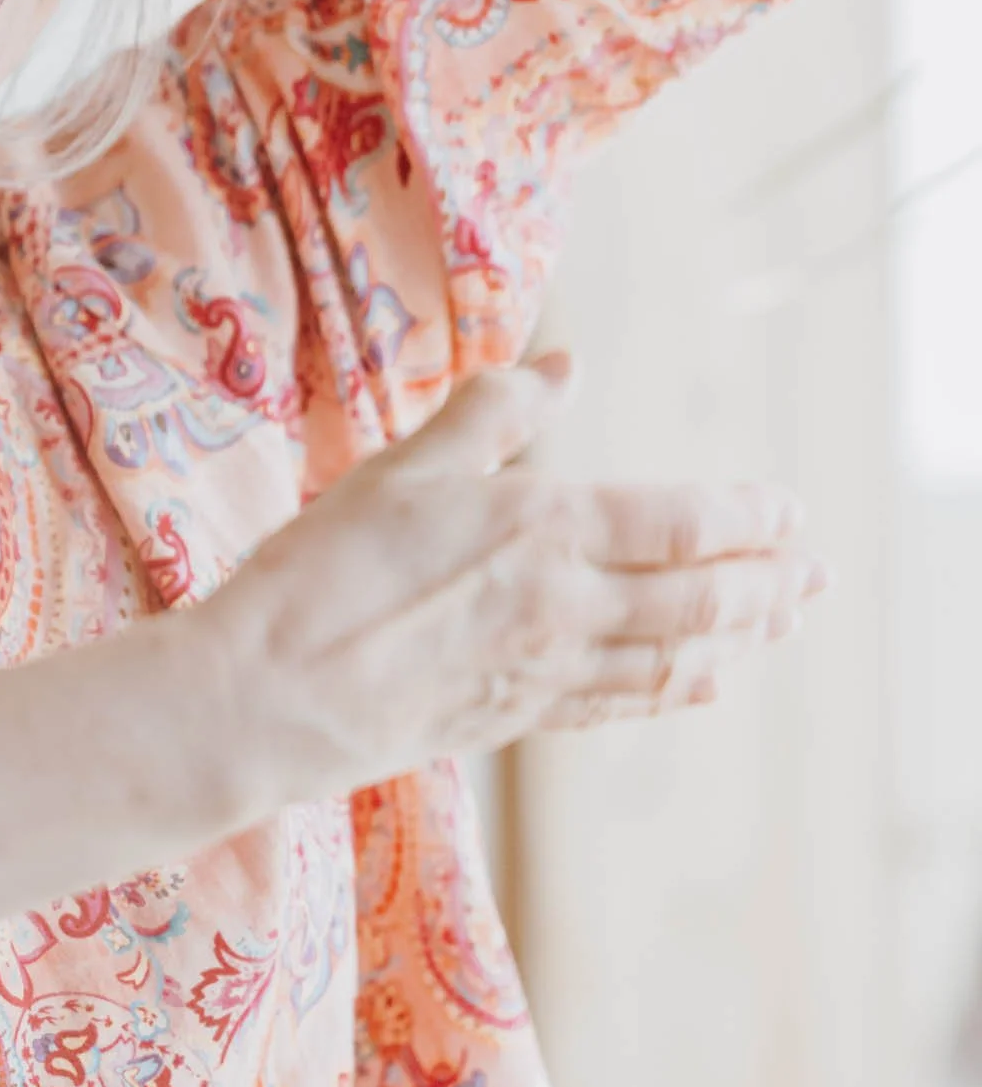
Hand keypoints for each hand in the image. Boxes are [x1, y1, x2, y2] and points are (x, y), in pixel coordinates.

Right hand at [188, 358, 823, 797]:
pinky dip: (675, 690)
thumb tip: (561, 367)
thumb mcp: (402, 466)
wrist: (269, 698)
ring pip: (674, 658)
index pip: (683, 522)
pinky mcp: (515, 720)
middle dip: (769, 584)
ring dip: (740, 638)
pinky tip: (700, 684)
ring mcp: (546, 672)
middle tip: (816, 573)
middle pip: (702, 600)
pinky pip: (621, 704)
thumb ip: (491, 413)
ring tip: (779, 622)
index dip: (749, 517)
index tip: (791, 508)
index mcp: (544, 531)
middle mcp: (564, 607)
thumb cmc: (322, 572)